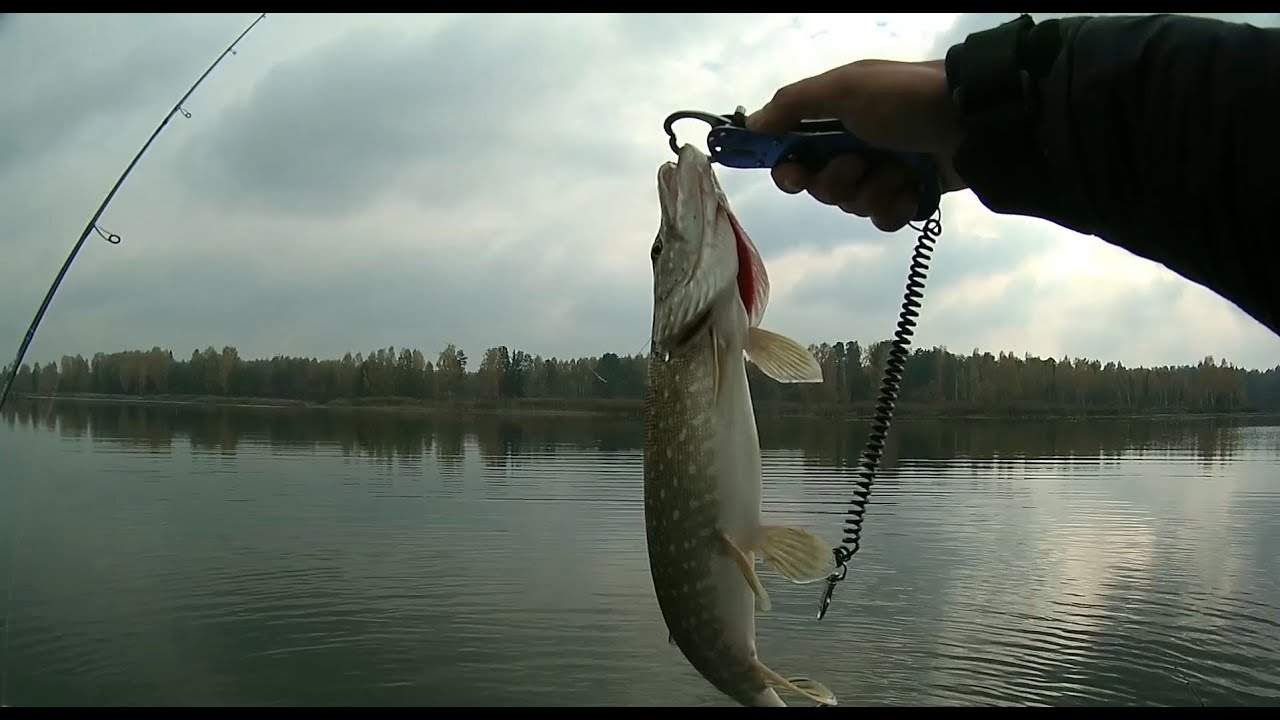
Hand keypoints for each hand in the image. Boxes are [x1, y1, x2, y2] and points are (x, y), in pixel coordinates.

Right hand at [747, 59, 967, 231]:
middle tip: (857, 163)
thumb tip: (750, 124)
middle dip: (836, 180)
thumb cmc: (904, 100)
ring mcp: (883, 172)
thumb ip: (793, 105)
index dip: (787, 168)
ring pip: (851, 205)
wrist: (972, 120)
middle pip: (819, 186)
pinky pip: (882, 219)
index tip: (792, 175)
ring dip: (871, 190)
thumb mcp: (845, 89)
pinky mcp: (908, 195)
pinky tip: (911, 189)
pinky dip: (895, 206)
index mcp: (835, 118)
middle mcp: (855, 145)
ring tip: (897, 170)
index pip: (793, 153)